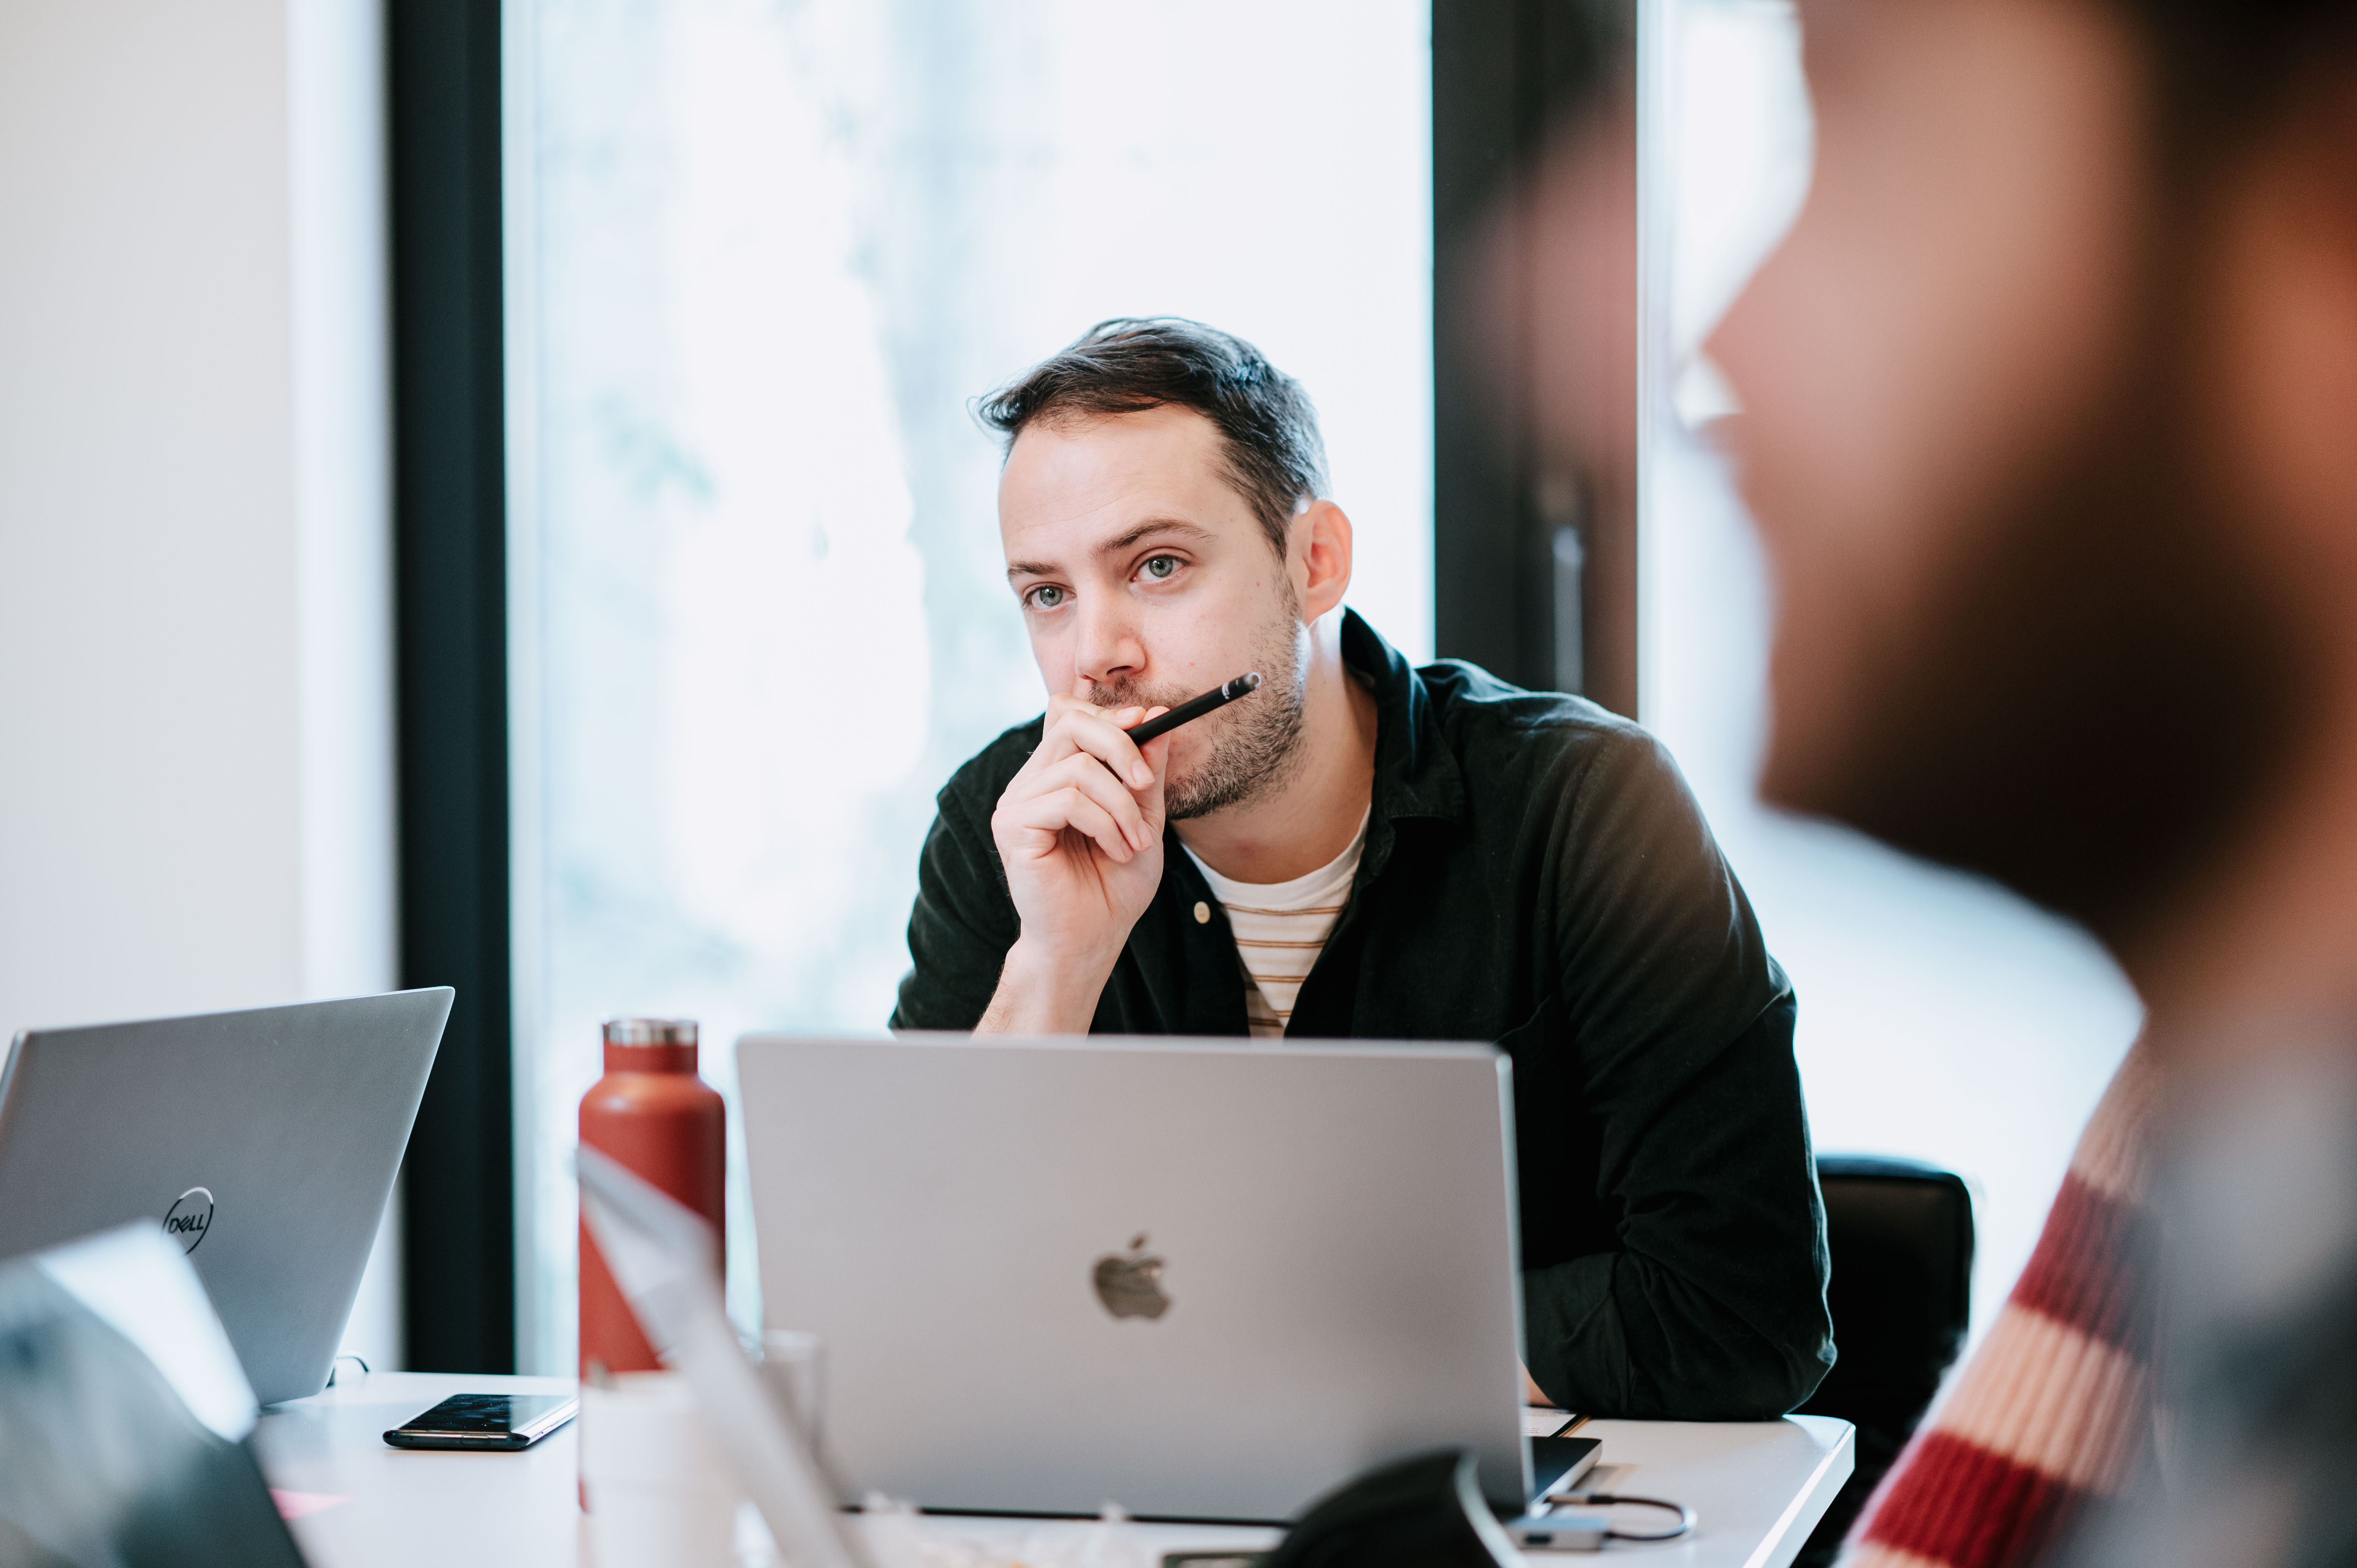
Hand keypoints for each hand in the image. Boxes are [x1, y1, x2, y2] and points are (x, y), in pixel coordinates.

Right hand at [978, 681, 1171, 1032]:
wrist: (1091, 941)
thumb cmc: (1114, 886)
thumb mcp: (1144, 819)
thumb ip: (1145, 772)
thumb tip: (1158, 716)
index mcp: (1055, 775)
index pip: (1069, 714)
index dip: (1107, 712)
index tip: (1147, 723)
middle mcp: (1030, 782)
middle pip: (1069, 723)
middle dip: (1119, 744)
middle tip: (1145, 783)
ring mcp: (1016, 802)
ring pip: (1077, 767)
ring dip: (1121, 805)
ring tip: (1135, 842)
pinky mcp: (1011, 826)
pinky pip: (1068, 800)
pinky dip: (1104, 824)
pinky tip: (1116, 852)